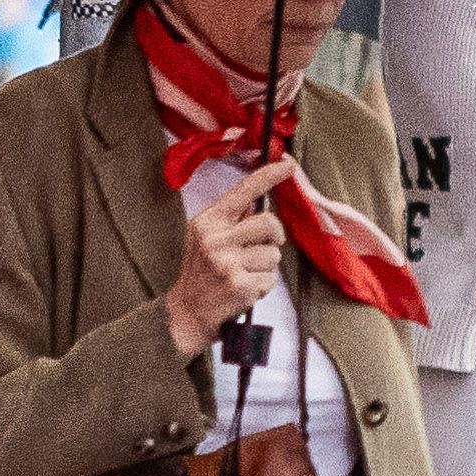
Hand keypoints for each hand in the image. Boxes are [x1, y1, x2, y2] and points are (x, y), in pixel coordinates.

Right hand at [161, 172, 298, 354]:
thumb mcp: (205, 238)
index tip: (288, 164)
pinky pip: (271, 279)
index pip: (242, 191)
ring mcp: (227, 263)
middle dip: (274, 236)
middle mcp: (215, 239)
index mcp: (208, 222)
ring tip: (244, 273)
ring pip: (274, 255)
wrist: (187, 311)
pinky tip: (244, 289)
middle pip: (269, 223)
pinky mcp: (239, 286)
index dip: (268, 175)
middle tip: (263, 247)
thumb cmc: (202, 272)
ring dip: (266, 267)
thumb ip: (232, 219)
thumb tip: (261, 198)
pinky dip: (263, 286)